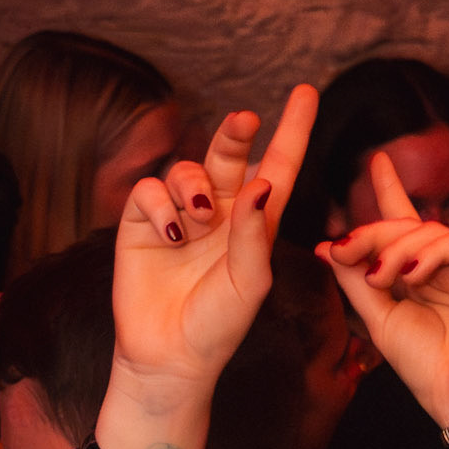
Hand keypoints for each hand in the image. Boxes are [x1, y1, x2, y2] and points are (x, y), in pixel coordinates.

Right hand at [110, 86, 318, 398]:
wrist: (170, 357)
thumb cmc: (219, 326)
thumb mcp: (250, 284)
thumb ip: (256, 234)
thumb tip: (262, 181)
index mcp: (255, 224)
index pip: (278, 168)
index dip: (292, 131)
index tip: (307, 91)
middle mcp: (219, 212)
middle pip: (229, 154)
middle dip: (235, 133)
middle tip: (245, 121)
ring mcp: (180, 215)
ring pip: (187, 169)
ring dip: (194, 185)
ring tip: (199, 218)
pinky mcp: (142, 223)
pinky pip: (150, 190)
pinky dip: (161, 206)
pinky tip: (170, 235)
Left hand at [322, 151, 448, 427]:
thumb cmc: (425, 366)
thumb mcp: (379, 318)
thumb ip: (356, 280)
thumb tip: (327, 246)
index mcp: (421, 275)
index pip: (404, 225)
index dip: (390, 192)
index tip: (377, 163)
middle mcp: (448, 265)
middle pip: (408, 227)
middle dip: (373, 233)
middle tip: (346, 249)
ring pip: (430, 231)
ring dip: (397, 249)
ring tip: (381, 279)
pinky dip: (430, 254)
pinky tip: (411, 276)